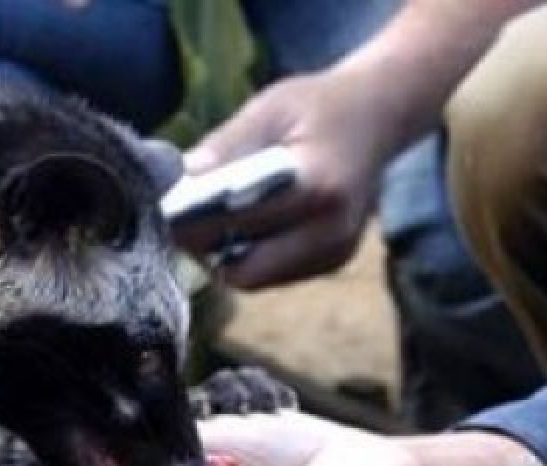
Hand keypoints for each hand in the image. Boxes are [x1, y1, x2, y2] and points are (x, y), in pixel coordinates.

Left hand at [172, 68, 398, 288]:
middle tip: (183, 221)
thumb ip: (225, 147)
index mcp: (316, 187)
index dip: (195, 223)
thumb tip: (177, 179)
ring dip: (226, 256)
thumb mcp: (269, 109)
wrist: (381, 115)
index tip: (165, 211)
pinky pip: (274, 275)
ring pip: (256, 279)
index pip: (240, 223)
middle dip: (209, 250)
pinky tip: (244, 224)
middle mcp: (331, 231)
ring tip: (212, 219)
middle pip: (245, 270)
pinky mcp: (333, 262)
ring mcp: (335, 253)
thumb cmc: (319, 105)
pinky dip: (250, 256)